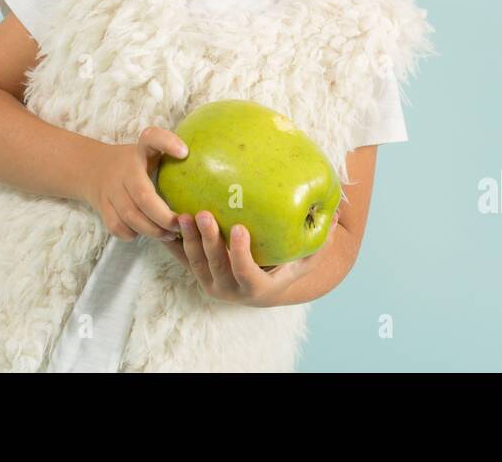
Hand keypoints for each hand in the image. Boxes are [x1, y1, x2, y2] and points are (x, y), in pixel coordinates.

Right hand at [83, 126, 185, 240]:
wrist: (93, 169)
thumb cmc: (138, 163)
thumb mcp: (153, 152)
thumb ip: (174, 155)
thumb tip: (219, 163)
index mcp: (140, 150)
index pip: (152, 138)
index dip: (167, 143)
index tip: (185, 152)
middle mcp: (124, 168)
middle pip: (144, 196)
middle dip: (165, 216)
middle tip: (182, 225)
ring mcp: (110, 189)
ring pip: (131, 216)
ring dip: (153, 229)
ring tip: (170, 234)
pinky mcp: (102, 207)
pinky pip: (118, 227)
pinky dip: (133, 234)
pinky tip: (147, 233)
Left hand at [160, 206, 341, 306]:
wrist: (261, 286)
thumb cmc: (286, 267)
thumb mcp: (306, 258)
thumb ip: (319, 239)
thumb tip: (335, 211)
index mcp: (255, 288)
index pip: (245, 273)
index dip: (240, 253)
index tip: (239, 229)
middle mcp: (230, 289)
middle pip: (215, 265)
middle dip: (208, 240)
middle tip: (204, 214)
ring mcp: (210, 281)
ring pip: (194, 261)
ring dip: (187, 238)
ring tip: (183, 213)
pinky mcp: (196, 272)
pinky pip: (181, 257)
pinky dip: (173, 240)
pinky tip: (166, 219)